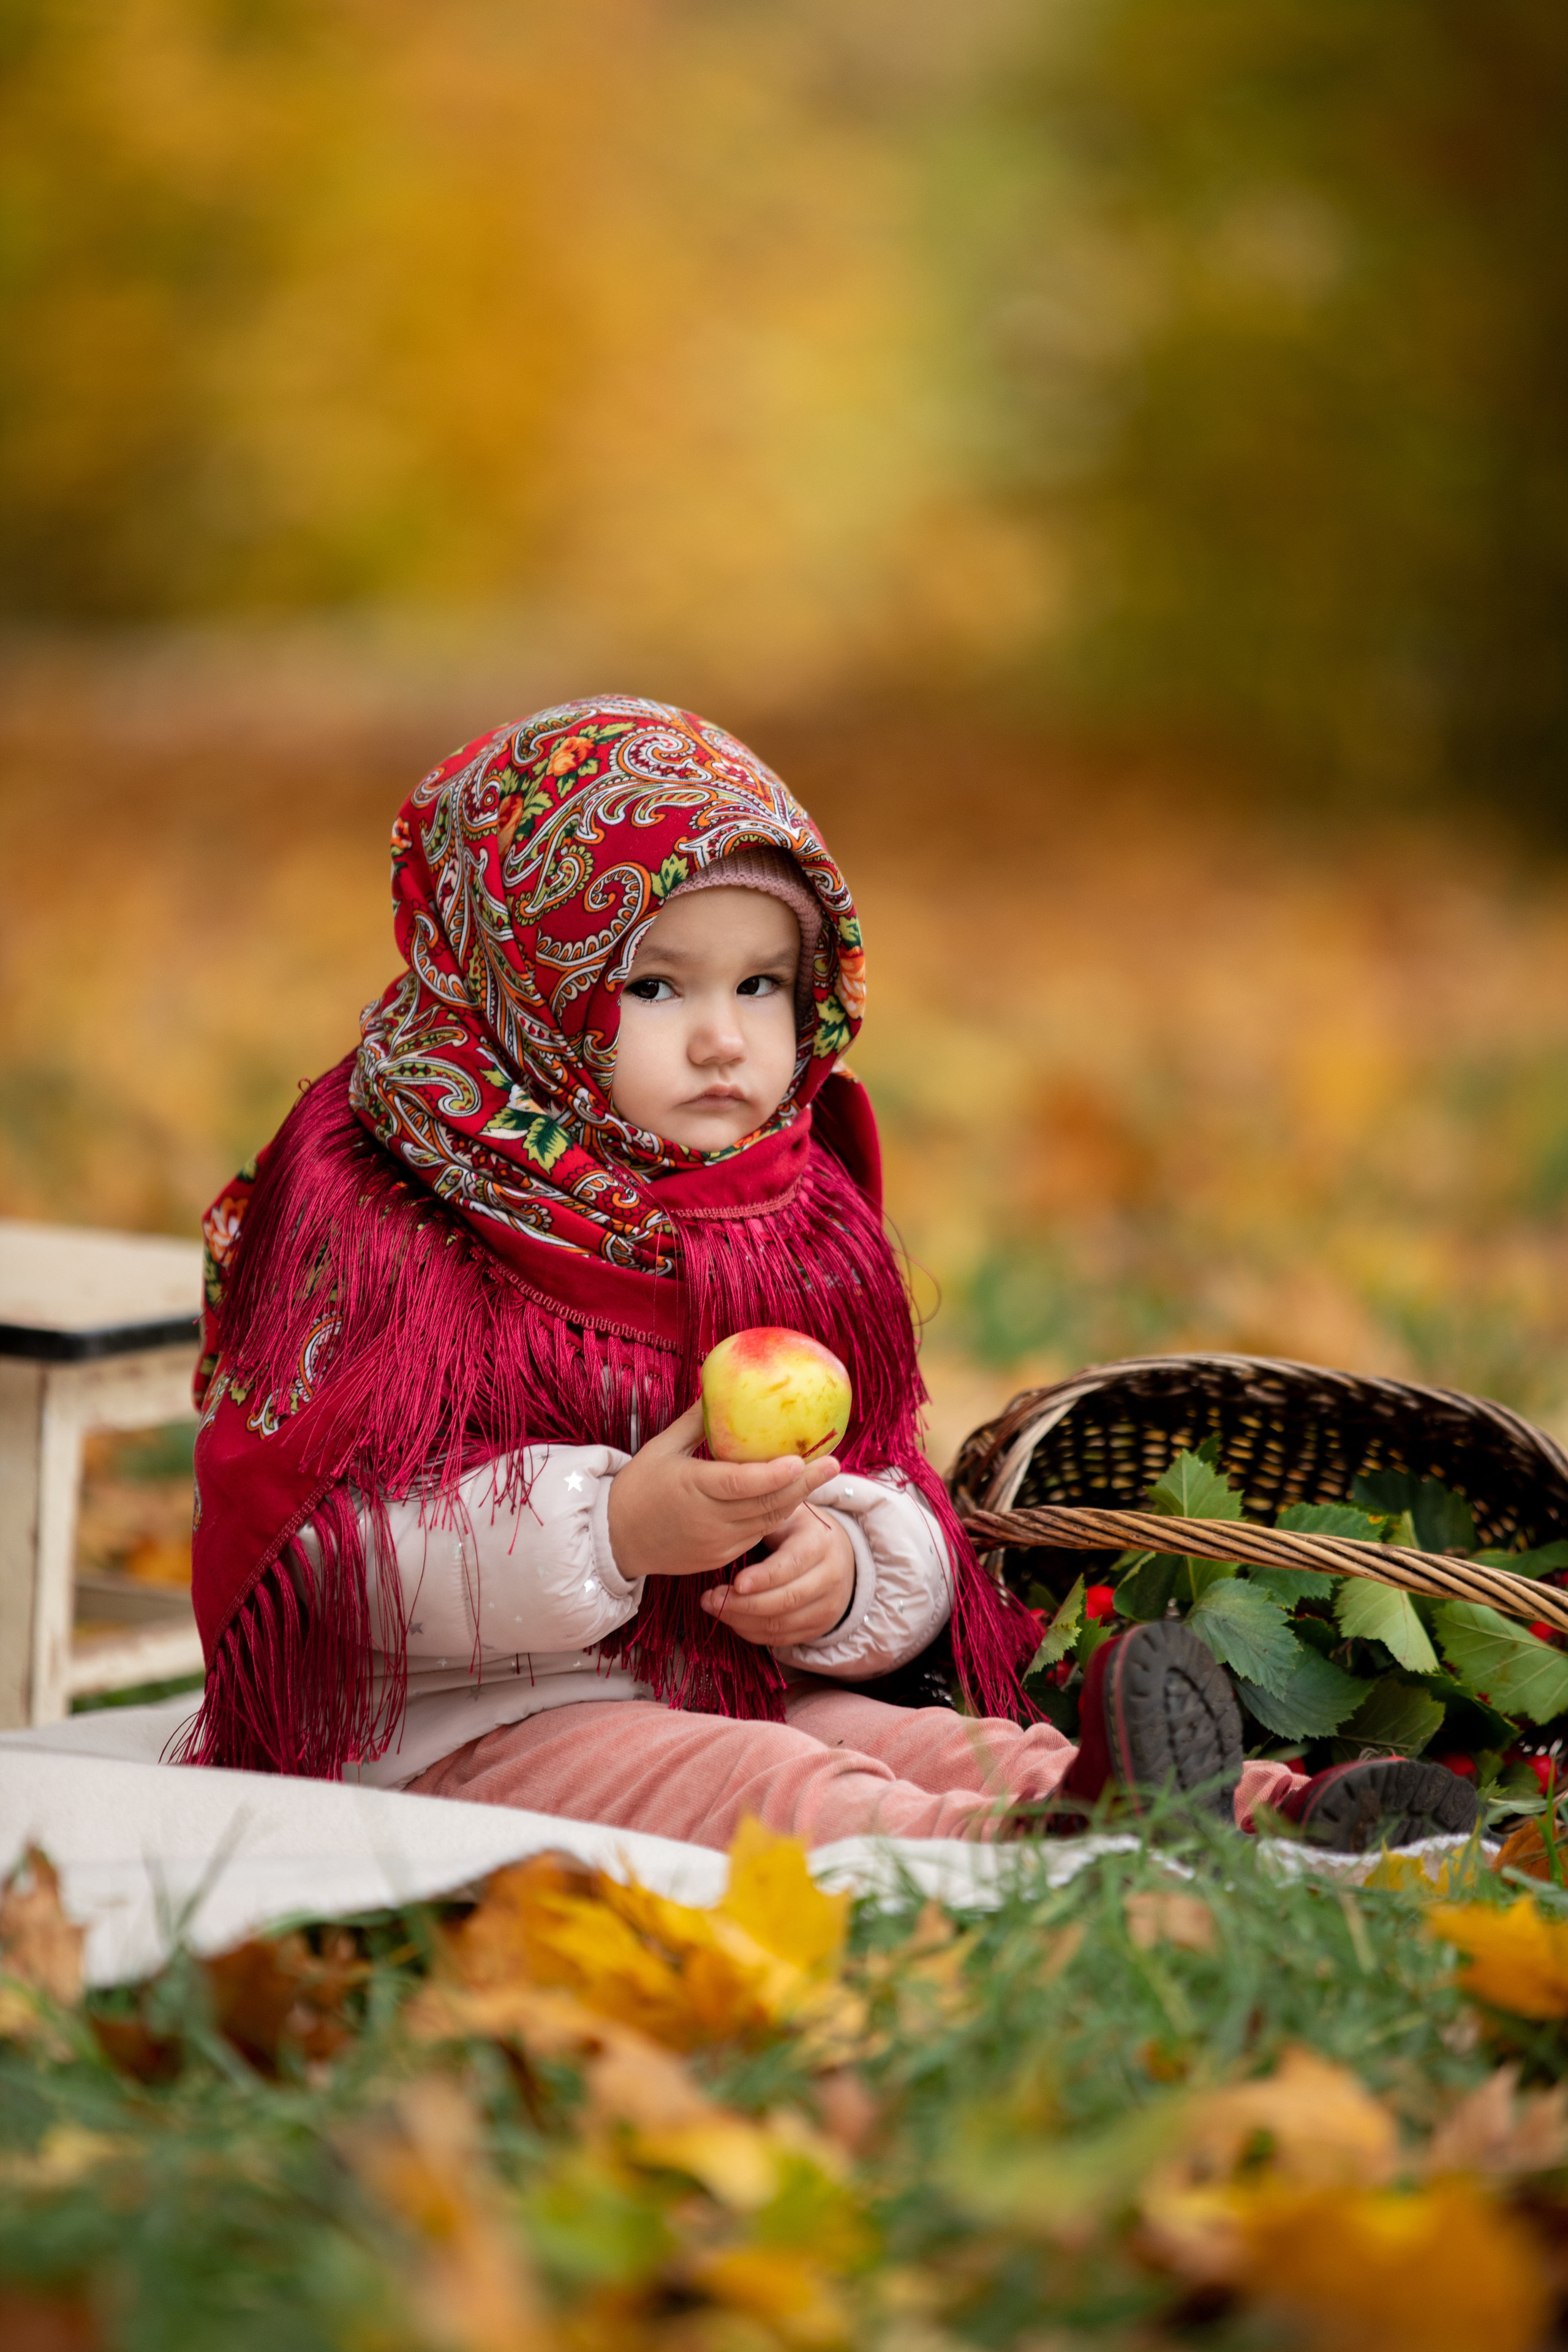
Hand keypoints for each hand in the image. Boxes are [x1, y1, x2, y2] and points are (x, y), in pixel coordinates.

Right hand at [607, 1400, 840, 1583]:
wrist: (614, 1539)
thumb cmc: (637, 1487)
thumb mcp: (661, 1448)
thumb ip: (695, 1422)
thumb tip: (721, 1389)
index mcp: (692, 1488)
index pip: (741, 1483)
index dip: (775, 1475)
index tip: (802, 1459)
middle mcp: (709, 1519)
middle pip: (767, 1504)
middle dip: (805, 1484)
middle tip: (834, 1463)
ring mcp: (717, 1543)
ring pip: (768, 1521)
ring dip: (798, 1499)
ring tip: (823, 1475)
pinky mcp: (721, 1557)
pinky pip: (757, 1535)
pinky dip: (777, 1515)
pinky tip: (793, 1496)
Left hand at [700, 1503, 855, 1646]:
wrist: (835, 1555)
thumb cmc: (798, 1528)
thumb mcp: (788, 1512)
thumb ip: (766, 1510)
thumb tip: (737, 1488)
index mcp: (820, 1543)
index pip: (793, 1564)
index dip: (764, 1577)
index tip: (735, 1582)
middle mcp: (830, 1577)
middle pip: (786, 1600)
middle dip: (743, 1604)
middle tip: (709, 1597)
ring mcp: (827, 1607)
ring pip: (781, 1624)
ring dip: (741, 1620)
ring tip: (712, 1606)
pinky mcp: (818, 1628)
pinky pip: (780, 1639)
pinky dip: (751, 1632)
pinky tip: (731, 1618)